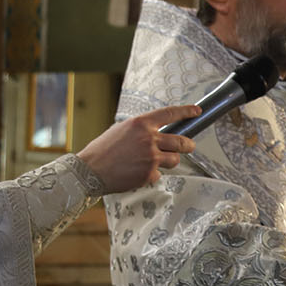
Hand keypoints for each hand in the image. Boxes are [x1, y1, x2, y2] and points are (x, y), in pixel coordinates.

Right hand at [76, 105, 198, 192]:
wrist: (89, 171)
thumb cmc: (102, 150)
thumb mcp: (121, 130)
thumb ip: (141, 130)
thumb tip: (158, 131)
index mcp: (141, 124)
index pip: (170, 114)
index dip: (186, 111)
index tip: (197, 111)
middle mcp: (149, 139)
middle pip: (181, 142)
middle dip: (188, 145)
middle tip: (189, 146)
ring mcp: (151, 157)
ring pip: (174, 160)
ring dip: (169, 161)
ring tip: (153, 162)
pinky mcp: (149, 174)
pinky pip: (160, 174)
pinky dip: (152, 174)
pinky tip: (137, 172)